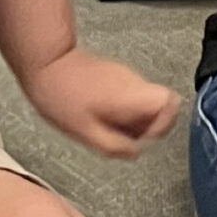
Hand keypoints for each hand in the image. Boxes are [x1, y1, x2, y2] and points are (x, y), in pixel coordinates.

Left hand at [19, 46, 181, 157]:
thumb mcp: (88, 134)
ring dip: (133, 119)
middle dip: (147, 126)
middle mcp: (134, 82)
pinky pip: (130, 96)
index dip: (163, 125)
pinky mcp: (116, 74)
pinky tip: (100, 114)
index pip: (171, 103)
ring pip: (144, 103)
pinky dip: (123, 109)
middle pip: (160, 106)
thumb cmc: (62, 97)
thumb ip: (117, 147)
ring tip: (107, 124)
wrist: (46, 64)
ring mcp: (126, 76)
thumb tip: (135, 152)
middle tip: (123, 134)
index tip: (144, 137)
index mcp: (132, 95)